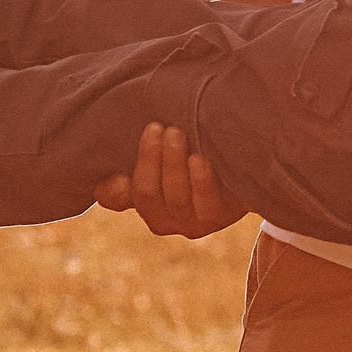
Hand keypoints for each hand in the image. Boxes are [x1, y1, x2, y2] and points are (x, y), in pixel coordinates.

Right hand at [93, 122, 250, 239]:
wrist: (246, 168)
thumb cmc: (196, 157)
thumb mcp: (165, 161)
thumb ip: (138, 169)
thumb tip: (105, 187)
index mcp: (147, 206)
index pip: (123, 196)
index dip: (120, 179)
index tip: (138, 141)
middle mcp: (167, 221)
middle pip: (148, 194)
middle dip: (151, 158)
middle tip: (158, 127)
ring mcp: (195, 223)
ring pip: (175, 199)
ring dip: (173, 164)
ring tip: (177, 133)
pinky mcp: (222, 219)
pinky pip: (206, 204)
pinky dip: (200, 181)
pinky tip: (200, 159)